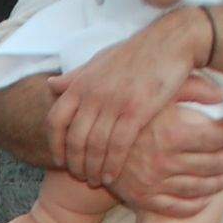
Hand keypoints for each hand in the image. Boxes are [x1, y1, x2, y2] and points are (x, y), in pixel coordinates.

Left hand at [45, 7, 211, 186]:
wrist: (172, 41)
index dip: (54, 145)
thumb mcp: (99, 60)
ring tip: (95, 181)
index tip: (60, 161)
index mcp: (80, 84)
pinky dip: (111, 165)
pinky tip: (111, 177)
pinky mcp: (136, 111)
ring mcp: (113, 103)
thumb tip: (50, 85)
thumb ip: (75, 77)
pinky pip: (117, 146)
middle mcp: (92, 95)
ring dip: (92, 169)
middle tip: (80, 177)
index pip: (54, 121)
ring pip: (94, 147)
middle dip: (75, 164)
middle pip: (74, 140)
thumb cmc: (135, 53)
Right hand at [103, 82, 222, 218]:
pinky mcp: (142, 199)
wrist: (86, 137)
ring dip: (221, 182)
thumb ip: (192, 88)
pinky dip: (197, 204)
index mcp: (170, 134)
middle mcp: (163, 162)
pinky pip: (178, 207)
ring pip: (200, 188)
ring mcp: (152, 184)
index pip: (217, 137)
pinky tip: (207, 197)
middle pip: (214, 164)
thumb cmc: (126, 109)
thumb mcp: (156, 90)